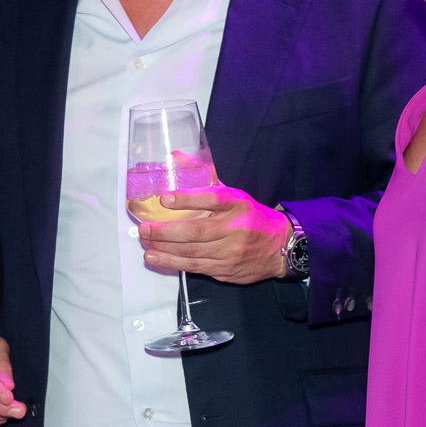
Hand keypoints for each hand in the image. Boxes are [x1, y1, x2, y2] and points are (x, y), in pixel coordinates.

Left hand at [139, 186, 290, 283]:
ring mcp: (231, 252)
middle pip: (195, 231)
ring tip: (146, 243)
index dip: (187, 199)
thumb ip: (206, 178)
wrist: (280, 246)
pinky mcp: (226, 270)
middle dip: (165, 232)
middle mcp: (235, 228)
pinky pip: (195, 267)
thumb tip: (176, 157)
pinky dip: (173, 262)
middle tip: (145, 228)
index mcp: (239, 204)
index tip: (165, 199)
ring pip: (191, 252)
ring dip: (164, 249)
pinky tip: (157, 258)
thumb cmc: (252, 217)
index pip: (212, 198)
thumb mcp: (235, 194)